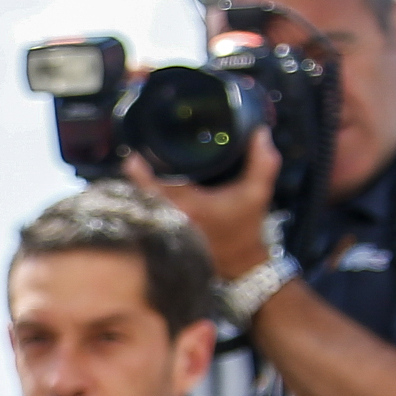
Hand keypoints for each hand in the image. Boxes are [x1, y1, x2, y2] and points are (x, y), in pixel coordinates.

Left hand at [126, 127, 282, 279]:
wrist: (241, 264)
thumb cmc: (246, 227)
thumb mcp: (258, 192)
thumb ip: (262, 161)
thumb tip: (261, 132)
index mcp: (188, 206)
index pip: (154, 186)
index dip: (139, 172)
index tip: (133, 158)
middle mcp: (170, 219)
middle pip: (141, 195)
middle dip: (136, 178)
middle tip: (136, 161)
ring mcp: (163, 231)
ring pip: (141, 206)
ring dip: (138, 191)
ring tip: (138, 173)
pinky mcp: (162, 238)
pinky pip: (145, 217)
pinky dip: (144, 205)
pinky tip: (144, 194)